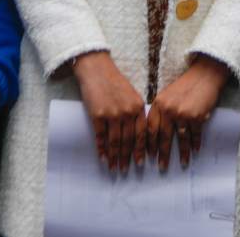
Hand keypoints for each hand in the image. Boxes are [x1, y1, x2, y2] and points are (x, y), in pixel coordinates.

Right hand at [72, 51, 144, 174]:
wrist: (97, 70)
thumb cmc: (114, 82)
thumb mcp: (131, 95)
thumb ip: (136, 112)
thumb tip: (137, 134)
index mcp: (138, 107)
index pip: (142, 133)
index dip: (141, 150)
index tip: (141, 162)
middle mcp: (127, 112)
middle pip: (128, 140)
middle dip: (127, 157)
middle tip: (125, 170)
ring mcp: (112, 114)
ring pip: (115, 141)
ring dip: (115, 157)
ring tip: (114, 168)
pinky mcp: (97, 115)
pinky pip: (101, 137)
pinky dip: (102, 149)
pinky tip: (103, 158)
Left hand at [146, 55, 227, 170]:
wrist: (204, 76)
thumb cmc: (185, 87)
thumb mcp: (167, 96)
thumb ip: (161, 111)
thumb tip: (156, 132)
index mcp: (158, 104)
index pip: (150, 128)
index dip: (149, 144)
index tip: (148, 156)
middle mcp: (168, 110)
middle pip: (163, 137)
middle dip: (162, 154)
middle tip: (162, 166)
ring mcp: (182, 114)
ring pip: (180, 138)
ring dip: (182, 153)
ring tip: (182, 163)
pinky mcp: (196, 116)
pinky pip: (194, 134)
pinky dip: (195, 143)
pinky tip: (195, 151)